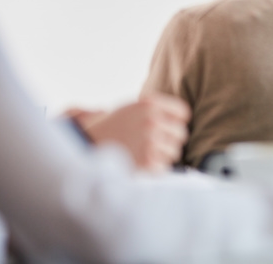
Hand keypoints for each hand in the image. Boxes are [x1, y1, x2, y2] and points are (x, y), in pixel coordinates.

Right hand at [70, 94, 190, 171]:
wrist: (85, 147)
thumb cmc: (113, 128)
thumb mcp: (133, 108)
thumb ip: (158, 108)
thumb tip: (188, 116)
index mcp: (150, 103)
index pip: (183, 113)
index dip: (175, 122)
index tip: (165, 127)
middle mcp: (152, 120)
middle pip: (182, 134)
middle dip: (169, 140)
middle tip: (150, 143)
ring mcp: (150, 141)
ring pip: (175, 152)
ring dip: (162, 156)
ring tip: (142, 153)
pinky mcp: (148, 162)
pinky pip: (164, 167)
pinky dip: (154, 169)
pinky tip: (139, 163)